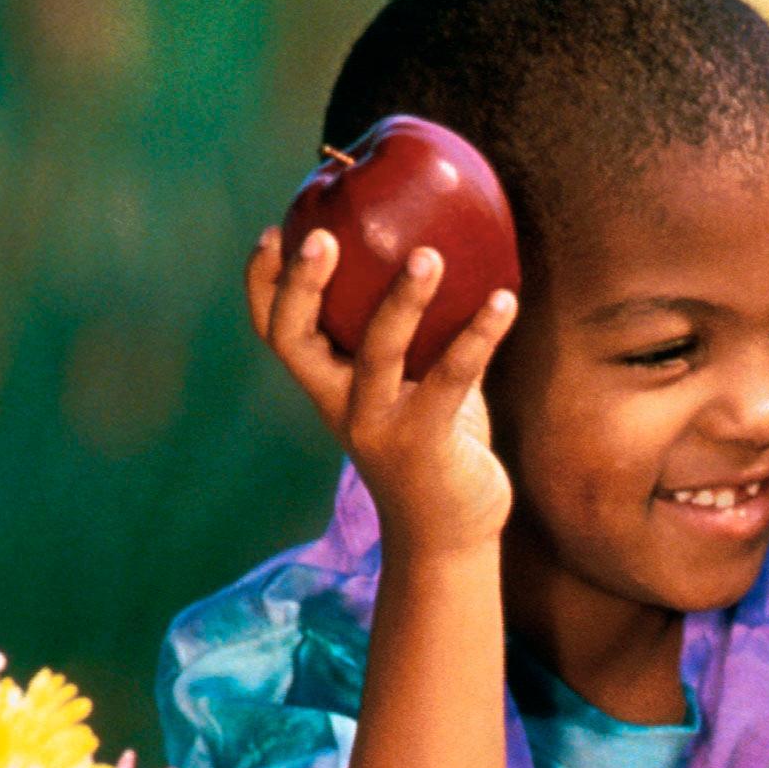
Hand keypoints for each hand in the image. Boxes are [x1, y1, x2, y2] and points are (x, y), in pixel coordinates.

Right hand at [247, 225, 517, 561]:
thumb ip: (425, 333)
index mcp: (327, 385)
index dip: (262, 283)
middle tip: (323, 235)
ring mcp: (378, 426)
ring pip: (376, 356)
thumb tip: (458, 252)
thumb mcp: (417, 383)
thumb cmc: (435, 443)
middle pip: (296, 340)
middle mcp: (340, 404)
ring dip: (401, 302)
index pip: (275, 331)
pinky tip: (505, 300)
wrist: (447, 536)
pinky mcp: (425, 444)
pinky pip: (452, 379)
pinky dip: (479, 335)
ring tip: (428, 254)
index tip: (272, 231)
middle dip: (302, 286)